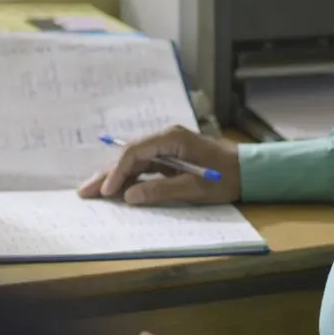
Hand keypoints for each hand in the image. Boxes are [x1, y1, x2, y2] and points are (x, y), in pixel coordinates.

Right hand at [75, 125, 239, 205]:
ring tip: (91, 191)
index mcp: (171, 138)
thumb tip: (129, 196)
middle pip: (129, 156)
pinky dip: (128, 179)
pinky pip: (143, 167)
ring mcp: (166, 147)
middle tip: (85, 191)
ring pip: (133, 162)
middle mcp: (165, 138)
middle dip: (107, 174)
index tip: (108, 191)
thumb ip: (161, 190)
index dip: (118, 172)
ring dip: (114, 177)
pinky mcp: (169, 157)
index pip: (135, 152)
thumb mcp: (195, 188)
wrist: (249, 170)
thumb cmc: (226, 177)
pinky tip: (114, 189)